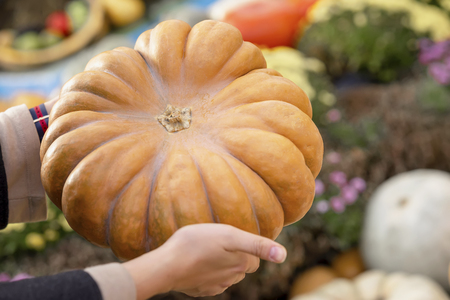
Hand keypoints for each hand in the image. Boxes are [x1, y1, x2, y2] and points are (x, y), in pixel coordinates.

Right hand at [123, 223, 286, 299]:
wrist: (167, 266)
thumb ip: (257, 245)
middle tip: (218, 242)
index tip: (232, 238)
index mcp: (241, 264)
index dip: (246, 247)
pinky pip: (210, 281)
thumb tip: (283, 255)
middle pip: (242, 267)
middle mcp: (231, 278)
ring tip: (205, 251)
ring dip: (222, 264)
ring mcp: (215, 286)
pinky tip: (196, 263)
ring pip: (227, 275)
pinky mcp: (201, 290)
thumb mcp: (229, 235)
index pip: (255, 257)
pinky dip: (207, 273)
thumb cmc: (196, 244)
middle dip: (235, 256)